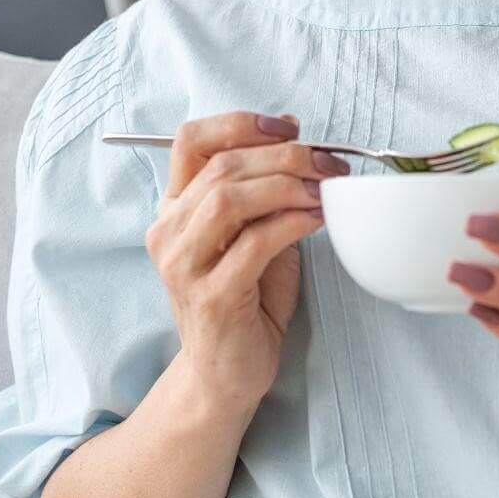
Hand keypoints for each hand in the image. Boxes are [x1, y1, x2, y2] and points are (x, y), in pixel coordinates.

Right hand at [145, 112, 349, 414]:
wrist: (225, 373)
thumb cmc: (245, 299)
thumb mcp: (253, 230)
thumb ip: (263, 186)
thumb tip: (292, 130)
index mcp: (174, 208)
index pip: (190, 141)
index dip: (239, 124)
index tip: (287, 127)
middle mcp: (168, 232)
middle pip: (222, 166)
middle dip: (285, 155)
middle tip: (330, 163)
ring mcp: (184, 265)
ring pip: (229, 198)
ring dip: (286, 185)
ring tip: (324, 189)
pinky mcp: (211, 296)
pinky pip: (254, 243)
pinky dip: (292, 222)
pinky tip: (318, 219)